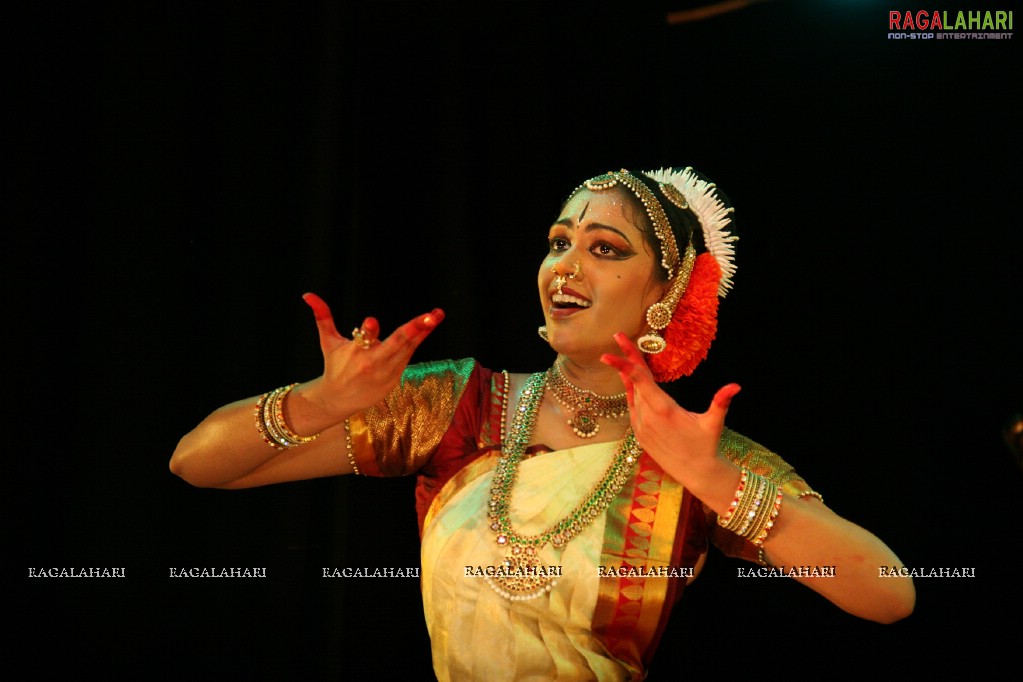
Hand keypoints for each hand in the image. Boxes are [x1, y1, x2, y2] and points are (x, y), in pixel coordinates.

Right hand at [301, 292, 443, 417]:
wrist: (339, 400)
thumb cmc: (335, 366)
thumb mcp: (328, 342)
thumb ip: (322, 317)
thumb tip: (307, 295)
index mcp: (355, 352)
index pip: (364, 339)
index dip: (368, 330)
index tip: (370, 322)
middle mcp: (373, 362)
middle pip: (396, 344)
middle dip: (413, 329)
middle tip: (429, 316)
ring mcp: (387, 372)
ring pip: (408, 348)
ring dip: (424, 331)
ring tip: (436, 315)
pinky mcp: (395, 378)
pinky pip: (409, 355)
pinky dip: (418, 341)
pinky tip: (429, 325)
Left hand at [600, 332, 739, 486]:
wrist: (695, 474)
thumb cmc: (706, 446)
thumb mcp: (713, 423)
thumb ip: (721, 402)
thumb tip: (736, 385)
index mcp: (663, 410)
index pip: (639, 379)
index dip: (625, 362)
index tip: (610, 351)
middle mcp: (647, 417)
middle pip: (634, 381)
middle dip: (626, 359)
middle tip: (618, 337)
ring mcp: (641, 426)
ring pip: (632, 394)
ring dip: (629, 374)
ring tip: (623, 354)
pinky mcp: (639, 434)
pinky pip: (631, 407)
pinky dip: (630, 391)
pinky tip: (627, 381)